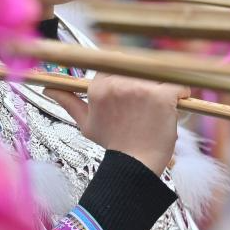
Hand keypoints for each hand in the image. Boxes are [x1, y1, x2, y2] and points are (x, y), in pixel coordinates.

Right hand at [44, 74, 189, 175]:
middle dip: (145, 77)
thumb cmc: (113, 144)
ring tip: (163, 102)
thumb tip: (48, 89)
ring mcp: (140, 89)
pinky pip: (177, 84)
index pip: (115, 63)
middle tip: (149, 97)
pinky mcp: (161, 96)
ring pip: (158, 72)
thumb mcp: (86, 123)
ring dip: (163, 84)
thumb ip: (68, 101)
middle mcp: (117, 84)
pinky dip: (182, 91)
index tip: (133, 88)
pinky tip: (178, 101)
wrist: (135, 167)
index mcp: (98, 87)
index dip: (127, 73)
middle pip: (137, 64)